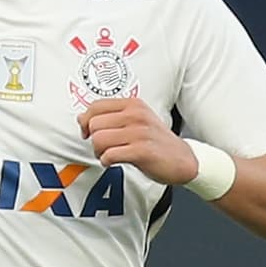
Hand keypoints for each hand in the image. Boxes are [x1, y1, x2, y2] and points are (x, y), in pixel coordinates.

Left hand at [77, 98, 197, 185]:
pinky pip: (109, 155)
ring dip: (98, 152)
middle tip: (102, 148)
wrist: (184, 160)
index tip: (88, 132)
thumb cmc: (156, 141)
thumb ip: (111, 116)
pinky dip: (106, 161)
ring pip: (99, 139)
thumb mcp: (136, 120)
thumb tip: (81, 118)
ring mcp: (139, 132)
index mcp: (133, 104)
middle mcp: (135, 115)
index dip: (86, 121)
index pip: (95, 106)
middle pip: (94, 124)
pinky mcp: (142, 151)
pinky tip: (113, 162)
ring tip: (107, 155)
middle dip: (92, 139)